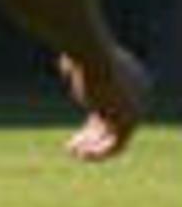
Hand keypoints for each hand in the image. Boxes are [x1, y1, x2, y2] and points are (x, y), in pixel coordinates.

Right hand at [63, 42, 147, 160]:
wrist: (91, 54)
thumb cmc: (81, 53)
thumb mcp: (82, 57)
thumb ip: (79, 66)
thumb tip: (68, 63)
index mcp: (133, 83)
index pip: (114, 112)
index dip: (93, 128)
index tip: (75, 137)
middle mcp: (139, 98)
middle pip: (115, 125)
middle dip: (92, 138)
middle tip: (72, 147)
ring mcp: (135, 110)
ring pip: (116, 137)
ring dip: (94, 148)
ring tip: (73, 152)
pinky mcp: (128, 120)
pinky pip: (116, 144)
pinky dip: (98, 152)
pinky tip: (79, 153)